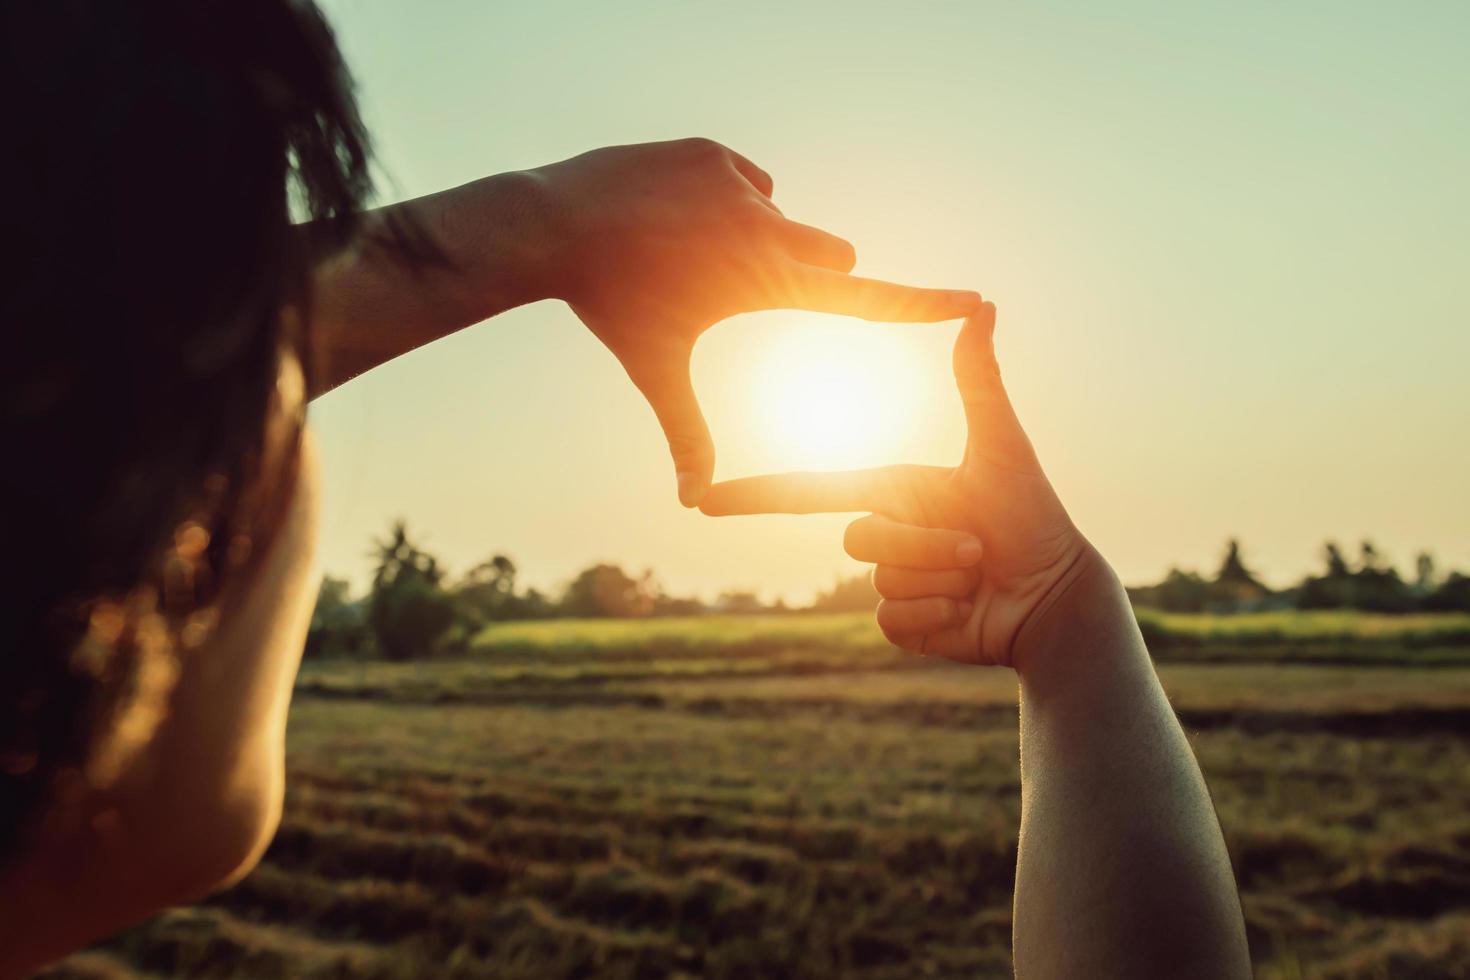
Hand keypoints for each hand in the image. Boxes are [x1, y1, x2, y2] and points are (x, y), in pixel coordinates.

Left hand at [531, 139, 981, 505]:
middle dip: (805, 270)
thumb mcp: (656, 371)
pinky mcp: (716, 152)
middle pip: (829, 253)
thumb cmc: (612, 307)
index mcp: (767, 281)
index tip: (974, 299)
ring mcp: (743, 183)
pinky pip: (742, 181)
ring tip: (687, 251)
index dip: (923, 302)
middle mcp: (769, 227)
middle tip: (735, 283)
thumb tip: (692, 504)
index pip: (864, 298)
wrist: (554, 224)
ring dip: (753, 235)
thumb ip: (686, 434)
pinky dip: (721, 200)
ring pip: (778, 215)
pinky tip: (673, 213)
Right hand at [700, 303, 1104, 667]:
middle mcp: (885, 534)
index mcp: (892, 490)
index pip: (809, 492)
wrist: (1056, 596)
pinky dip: (934, 616)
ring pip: (880, 583)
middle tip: (975, 546)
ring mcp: (890, 584)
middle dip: (924, 545)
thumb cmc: (1035, 516)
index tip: (703, 500)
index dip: (754, 496)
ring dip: (938, 579)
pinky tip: (966, 611)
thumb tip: (984, 305)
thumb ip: (979, 379)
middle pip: (859, 541)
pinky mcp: (903, 627)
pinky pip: (889, 621)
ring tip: (978, 572)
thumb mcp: (1001, 444)